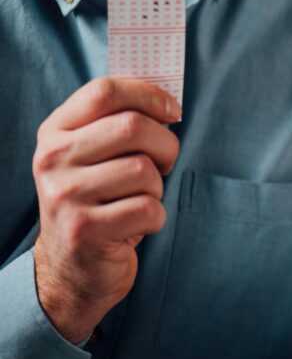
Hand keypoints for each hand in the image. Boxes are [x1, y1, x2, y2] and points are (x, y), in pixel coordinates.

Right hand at [32, 78, 180, 342]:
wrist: (72, 267)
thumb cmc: (99, 200)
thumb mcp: (95, 156)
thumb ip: (119, 122)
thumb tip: (167, 99)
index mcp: (56, 132)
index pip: (105, 91)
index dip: (149, 95)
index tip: (173, 112)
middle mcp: (52, 159)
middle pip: (133, 126)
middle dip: (165, 146)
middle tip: (163, 165)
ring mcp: (64, 195)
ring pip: (144, 170)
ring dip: (157, 187)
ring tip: (139, 200)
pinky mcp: (84, 230)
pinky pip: (148, 208)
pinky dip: (156, 217)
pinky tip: (137, 225)